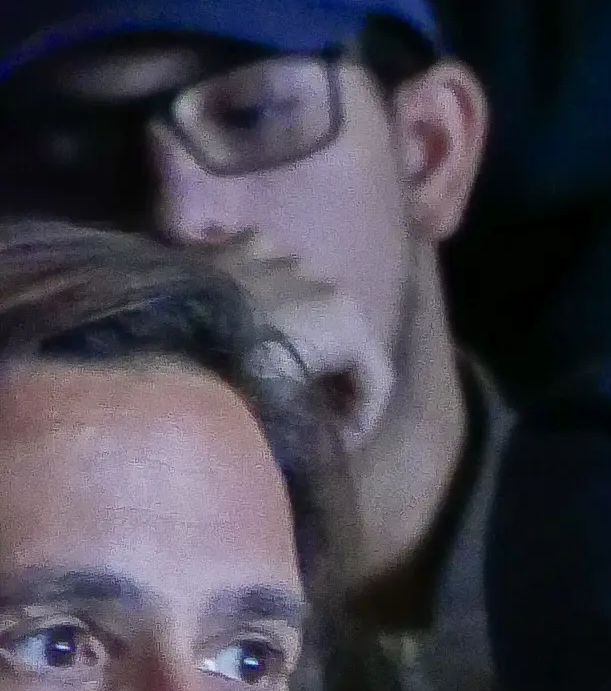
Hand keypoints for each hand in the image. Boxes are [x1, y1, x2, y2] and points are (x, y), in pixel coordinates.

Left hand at [211, 234, 387, 449]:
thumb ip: (317, 421)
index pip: (376, 378)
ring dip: (298, 326)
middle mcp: (318, 276)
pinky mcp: (227, 244)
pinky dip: (260, 291)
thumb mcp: (289, 417)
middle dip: (331, 370)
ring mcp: (271, 253)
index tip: (338, 446)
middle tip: (309, 407)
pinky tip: (242, 312)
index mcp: (344, 318)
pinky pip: (260, 267)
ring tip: (272, 358)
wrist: (154, 344)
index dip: (363, 420)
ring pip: (303, 294)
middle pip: (342, 333)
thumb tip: (318, 434)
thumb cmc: (235, 384)